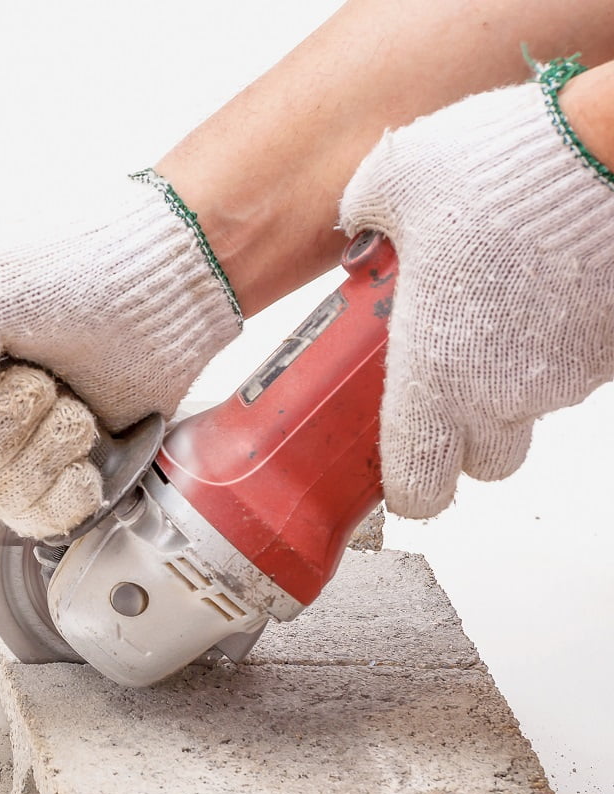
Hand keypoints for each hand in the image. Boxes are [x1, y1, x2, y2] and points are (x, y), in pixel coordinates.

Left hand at [340, 62, 613, 517]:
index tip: (401, 472)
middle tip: (444, 380)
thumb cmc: (498, 170)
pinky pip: (579, 368)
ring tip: (495, 310)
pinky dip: (560, 346)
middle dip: (464, 437)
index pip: (419, 484)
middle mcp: (502, 392)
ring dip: (511, 383)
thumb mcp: (394, 179)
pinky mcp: (612, 351)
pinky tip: (545, 288)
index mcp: (433, 372)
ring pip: (534, 411)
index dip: (409, 488)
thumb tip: (362, 220)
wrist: (609, 148)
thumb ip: (365, 213)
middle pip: (484, 460)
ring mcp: (567, 377)